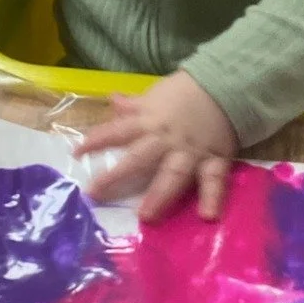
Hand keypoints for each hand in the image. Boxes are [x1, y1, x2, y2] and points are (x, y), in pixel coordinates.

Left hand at [75, 70, 237, 221]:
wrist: (226, 86)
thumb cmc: (186, 93)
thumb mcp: (155, 95)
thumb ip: (133, 105)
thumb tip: (110, 100)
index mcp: (149, 122)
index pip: (117, 131)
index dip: (97, 141)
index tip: (77, 154)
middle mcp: (166, 140)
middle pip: (138, 159)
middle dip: (117, 176)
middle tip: (96, 194)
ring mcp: (190, 153)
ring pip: (173, 175)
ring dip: (160, 195)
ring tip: (147, 216)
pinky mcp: (214, 160)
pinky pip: (214, 181)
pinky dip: (213, 197)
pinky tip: (208, 216)